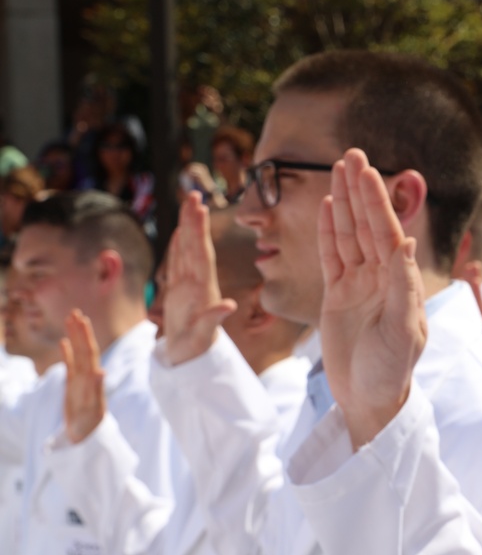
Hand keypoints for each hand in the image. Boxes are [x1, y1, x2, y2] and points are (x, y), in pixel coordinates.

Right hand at [60, 310, 105, 443]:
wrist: (86, 441)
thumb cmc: (91, 429)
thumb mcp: (95, 411)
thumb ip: (98, 391)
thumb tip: (101, 371)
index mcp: (93, 380)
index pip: (90, 353)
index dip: (86, 336)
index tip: (82, 320)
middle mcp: (88, 378)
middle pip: (84, 349)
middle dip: (80, 331)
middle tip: (74, 312)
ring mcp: (81, 381)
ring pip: (77, 355)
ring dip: (74, 337)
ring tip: (70, 320)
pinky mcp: (73, 388)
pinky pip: (70, 367)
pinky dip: (67, 354)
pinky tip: (64, 342)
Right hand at [161, 193, 235, 365]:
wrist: (190, 360)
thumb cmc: (196, 350)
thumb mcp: (204, 336)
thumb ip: (214, 319)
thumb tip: (229, 305)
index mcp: (203, 288)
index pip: (201, 253)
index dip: (199, 230)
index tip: (199, 208)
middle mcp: (198, 283)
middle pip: (196, 246)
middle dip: (194, 220)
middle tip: (193, 194)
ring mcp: (189, 285)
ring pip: (187, 250)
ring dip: (189, 227)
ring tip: (189, 204)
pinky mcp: (180, 291)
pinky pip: (178, 262)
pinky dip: (179, 246)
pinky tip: (181, 231)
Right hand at [318, 149, 426, 447]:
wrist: (369, 399)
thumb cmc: (392, 370)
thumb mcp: (402, 330)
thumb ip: (403, 286)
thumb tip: (406, 241)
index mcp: (400, 282)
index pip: (386, 232)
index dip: (376, 201)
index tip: (367, 170)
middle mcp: (381, 277)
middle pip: (368, 225)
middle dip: (361, 190)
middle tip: (351, 154)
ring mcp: (359, 285)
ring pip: (349, 235)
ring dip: (344, 203)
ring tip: (337, 169)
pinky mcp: (338, 296)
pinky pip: (332, 257)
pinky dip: (329, 232)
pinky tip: (328, 207)